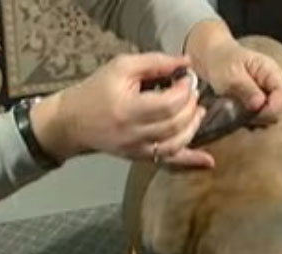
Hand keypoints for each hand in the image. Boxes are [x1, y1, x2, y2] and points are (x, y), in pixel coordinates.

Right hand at [30, 52, 214, 167]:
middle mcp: (134, 134)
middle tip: (193, 92)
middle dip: (190, 105)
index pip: (168, 104)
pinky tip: (208, 160)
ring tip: (197, 110)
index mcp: (127, 109)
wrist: (73, 122)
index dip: (184, 90)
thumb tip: (185, 62)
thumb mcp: (121, 67)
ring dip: (194, 126)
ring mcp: (138, 150)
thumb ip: (155, 62)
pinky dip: (191, 161)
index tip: (187, 78)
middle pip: (175, 124)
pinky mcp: (141, 158)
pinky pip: (169, 162)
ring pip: (177, 143)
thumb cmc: (96, 90)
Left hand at [185, 21, 281, 124]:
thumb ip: (245, 88)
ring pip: (273, 115)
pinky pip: (262, 118)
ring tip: (239, 114)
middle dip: (264, 116)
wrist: (213, 60)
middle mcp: (274, 84)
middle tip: (243, 115)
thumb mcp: (230, 74)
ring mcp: (268, 95)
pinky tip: (240, 115)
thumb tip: (259, 104)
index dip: (273, 109)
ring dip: (257, 119)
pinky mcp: (260, 104)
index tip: (254, 113)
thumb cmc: (222, 62)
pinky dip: (252, 120)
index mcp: (272, 72)